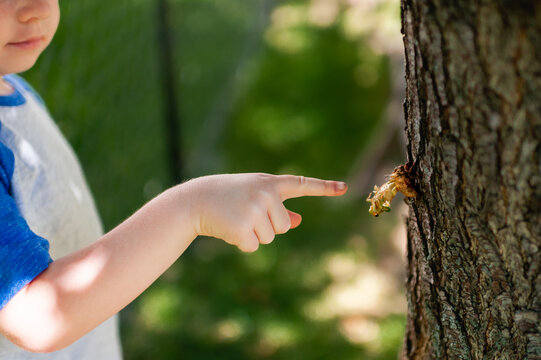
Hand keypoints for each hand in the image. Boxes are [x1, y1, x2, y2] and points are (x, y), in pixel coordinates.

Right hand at [184, 173, 347, 251]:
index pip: (302, 184)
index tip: (344, 188)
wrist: (196, 200)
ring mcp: (254, 210)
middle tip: (246, 214)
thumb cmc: (228, 196)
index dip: (324, 187)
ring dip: (254, 234)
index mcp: (270, 183)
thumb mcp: (254, 195)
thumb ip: (278, 206)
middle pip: (284, 226)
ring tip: (236, 218)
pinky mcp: (243, 227)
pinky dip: (242, 243)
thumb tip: (298, 222)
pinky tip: (229, 229)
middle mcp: (266, 194)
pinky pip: (254, 246)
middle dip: (268, 226)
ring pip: (270, 237)